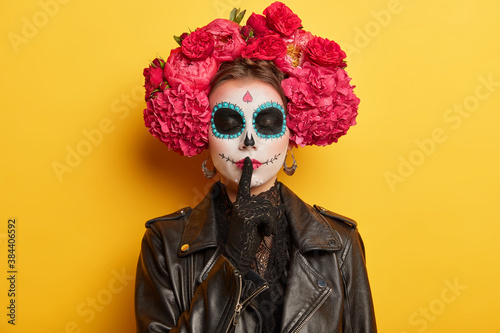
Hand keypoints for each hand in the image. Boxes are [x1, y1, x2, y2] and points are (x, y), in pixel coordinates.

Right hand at [223, 157, 276, 274]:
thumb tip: (281, 207)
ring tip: (262, 232)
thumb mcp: (257, 223)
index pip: (244, 185)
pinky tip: (263, 234)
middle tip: (263, 229)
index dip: (247, 172)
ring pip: (269, 209)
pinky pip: (268, 217)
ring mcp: (243, 209)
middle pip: (266, 201)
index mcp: (240, 203)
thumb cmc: (247, 239)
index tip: (248, 160)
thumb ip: (264, 213)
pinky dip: (270, 227)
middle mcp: (240, 203)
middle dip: (271, 216)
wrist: (237, 254)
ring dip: (271, 223)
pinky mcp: (247, 216)